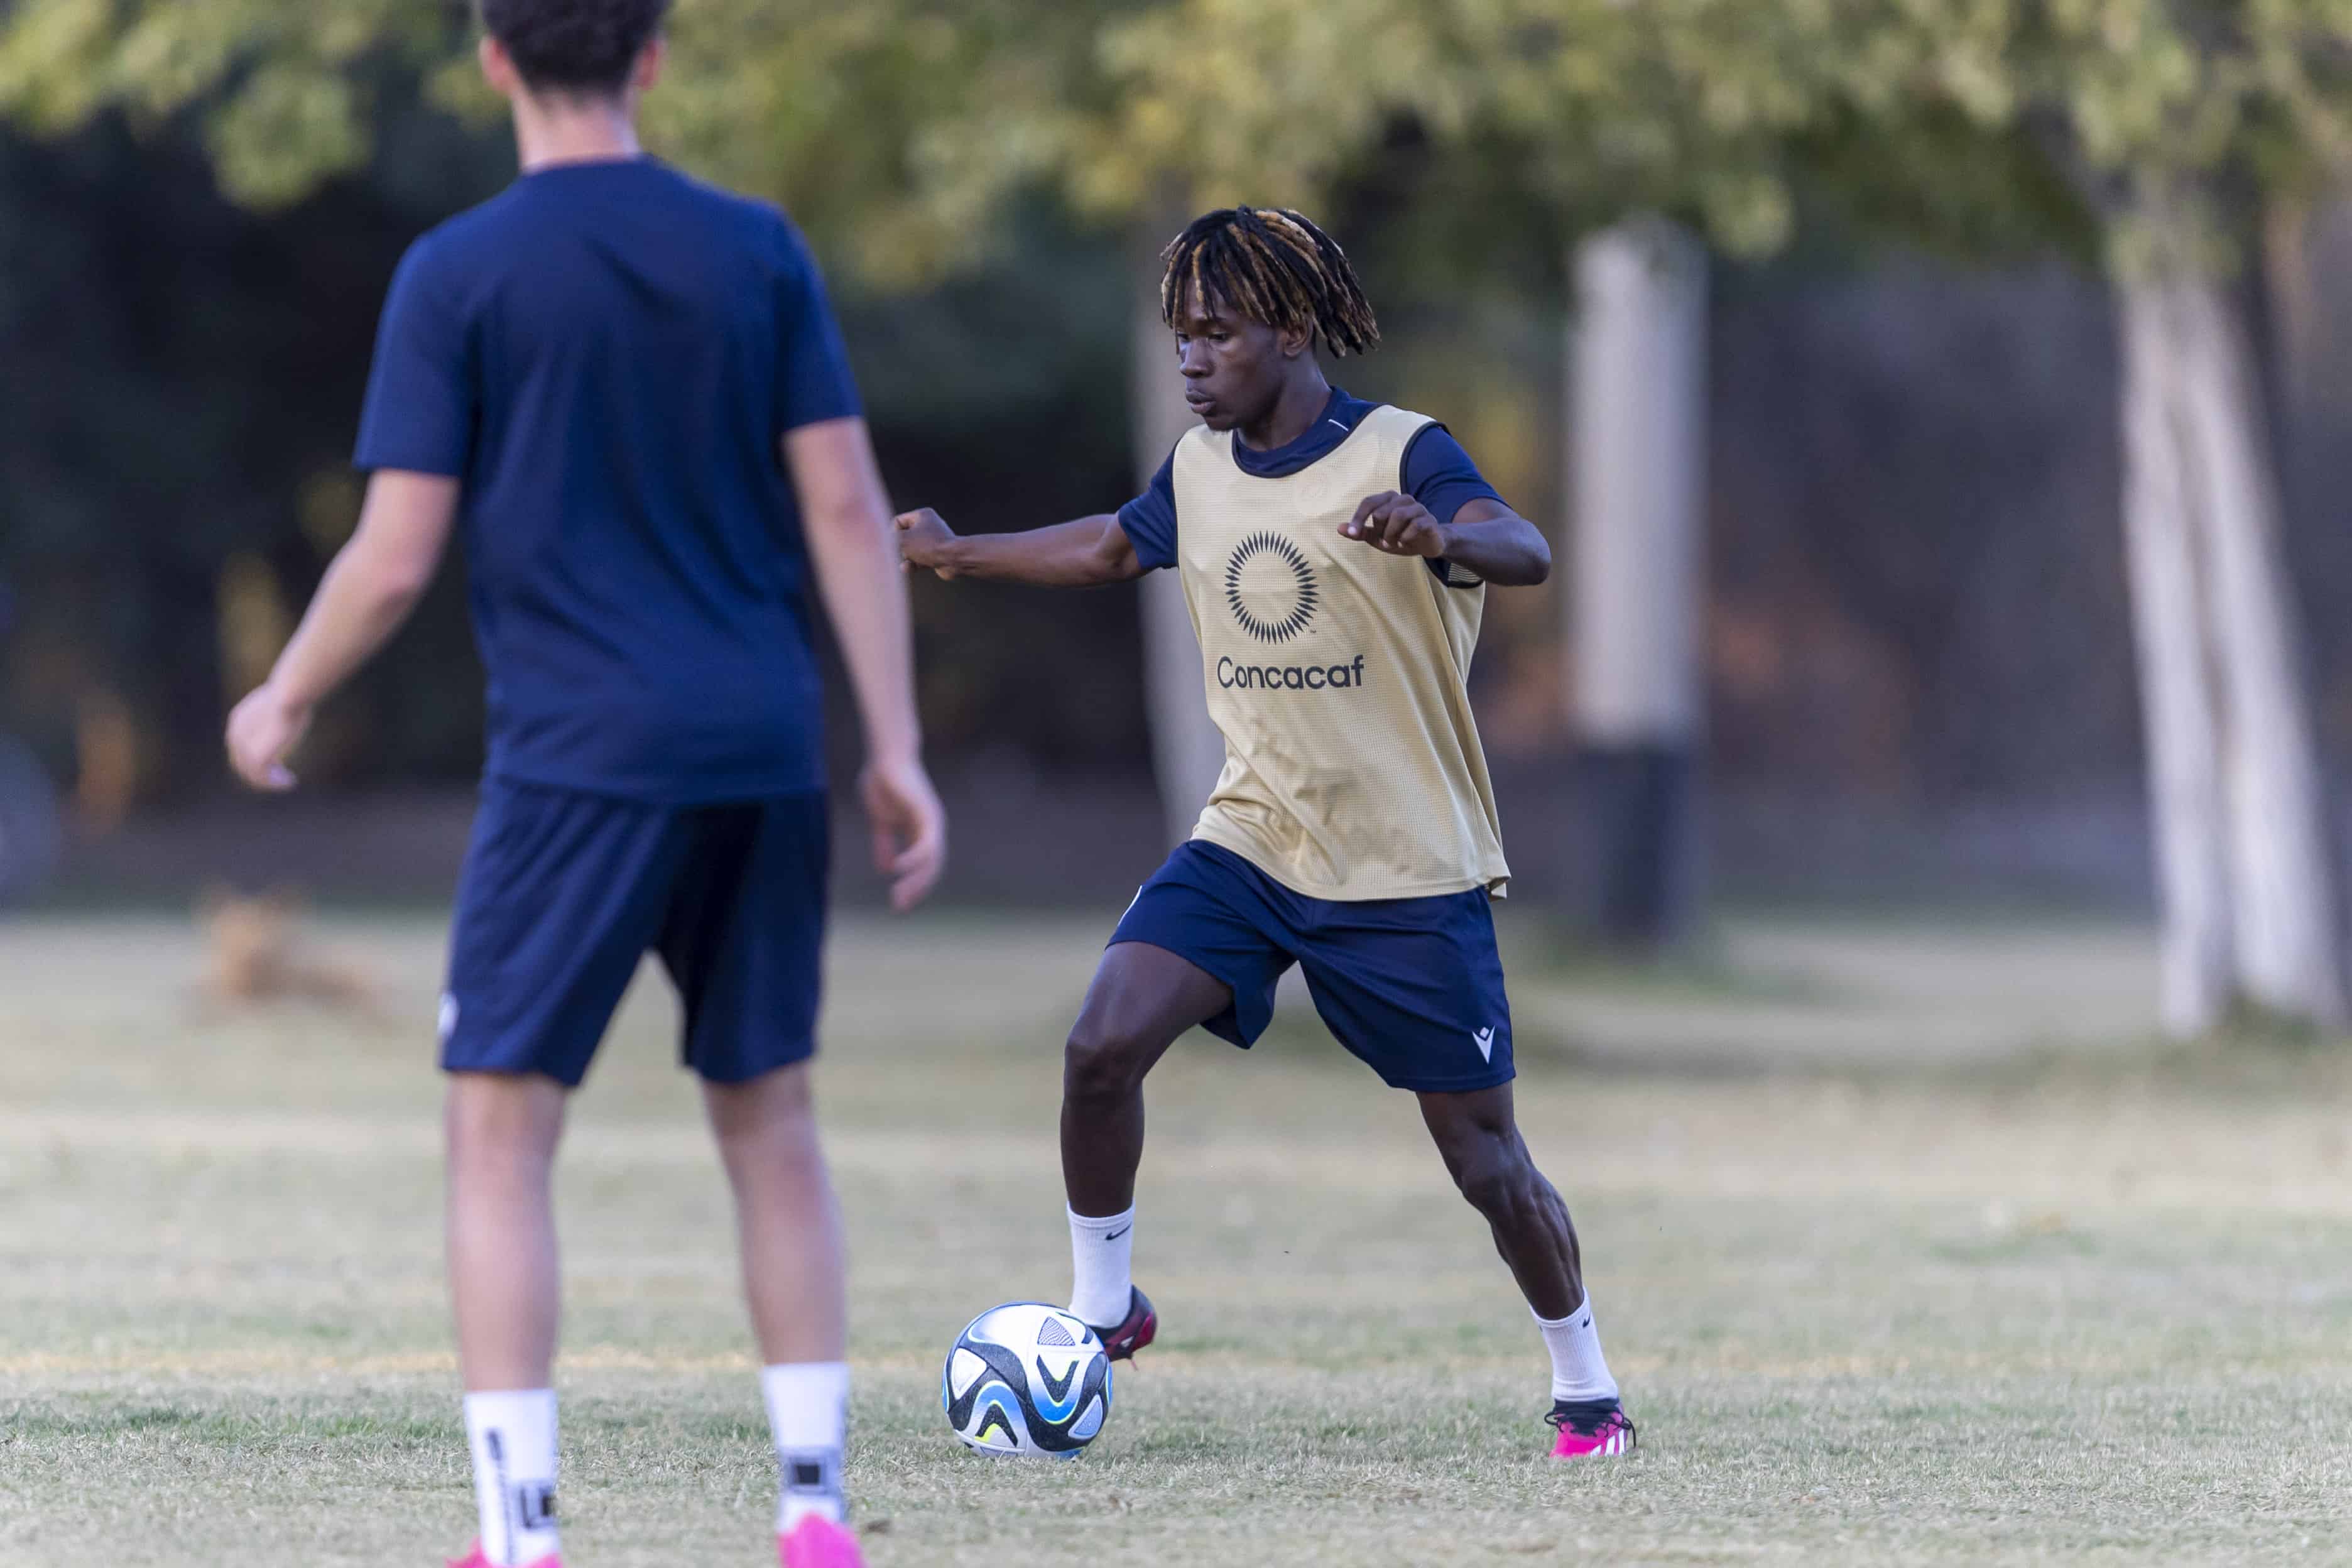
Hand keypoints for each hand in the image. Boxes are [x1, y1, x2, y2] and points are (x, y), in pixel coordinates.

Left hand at [224, 682, 310, 791]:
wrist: (290, 694)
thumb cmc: (293, 694)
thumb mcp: (281, 702)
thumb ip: (279, 713)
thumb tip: (291, 712)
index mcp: (239, 721)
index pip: (240, 747)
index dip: (255, 757)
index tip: (277, 763)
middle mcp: (236, 734)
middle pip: (242, 763)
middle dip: (261, 772)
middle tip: (281, 777)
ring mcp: (244, 746)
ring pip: (252, 773)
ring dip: (269, 781)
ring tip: (287, 782)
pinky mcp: (257, 755)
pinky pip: (263, 777)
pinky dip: (274, 783)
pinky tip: (289, 782)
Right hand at [860, 754, 946, 912]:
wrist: (886, 756)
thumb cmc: (883, 782)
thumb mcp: (880, 820)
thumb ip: (883, 843)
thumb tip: (885, 869)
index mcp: (920, 832)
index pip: (922, 866)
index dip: (912, 885)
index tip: (899, 903)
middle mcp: (930, 829)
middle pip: (930, 868)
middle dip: (915, 889)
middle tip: (899, 908)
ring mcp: (931, 822)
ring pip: (931, 860)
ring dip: (916, 881)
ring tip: (899, 896)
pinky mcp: (927, 814)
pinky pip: (925, 843)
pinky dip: (913, 859)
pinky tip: (897, 871)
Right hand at [894, 507, 961, 578]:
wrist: (954, 559)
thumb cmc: (929, 545)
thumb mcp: (903, 539)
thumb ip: (889, 539)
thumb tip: (883, 541)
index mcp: (922, 515)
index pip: (898, 521)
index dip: (891, 533)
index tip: (891, 543)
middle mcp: (929, 526)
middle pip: (904, 537)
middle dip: (899, 548)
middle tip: (901, 553)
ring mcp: (933, 541)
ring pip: (911, 550)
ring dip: (906, 558)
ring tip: (906, 564)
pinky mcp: (936, 555)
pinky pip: (919, 559)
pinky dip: (913, 564)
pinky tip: (908, 569)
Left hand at [1341, 492, 1447, 557]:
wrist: (1428, 544)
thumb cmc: (1400, 537)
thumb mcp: (1377, 537)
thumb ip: (1360, 532)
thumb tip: (1339, 528)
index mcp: (1389, 499)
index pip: (1368, 502)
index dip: (1358, 517)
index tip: (1352, 533)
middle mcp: (1403, 499)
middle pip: (1381, 512)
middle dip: (1379, 530)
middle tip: (1383, 542)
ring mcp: (1418, 508)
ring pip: (1398, 515)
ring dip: (1391, 534)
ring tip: (1392, 544)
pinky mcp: (1429, 520)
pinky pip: (1415, 525)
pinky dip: (1405, 537)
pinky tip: (1403, 543)